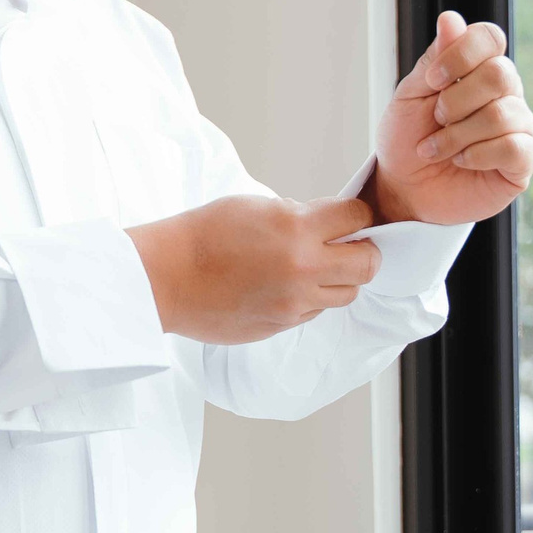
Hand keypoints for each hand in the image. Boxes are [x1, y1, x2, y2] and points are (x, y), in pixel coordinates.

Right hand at [126, 194, 383, 343]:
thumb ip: (298, 215)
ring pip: (346, 293)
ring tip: (312, 268)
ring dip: (338, 279)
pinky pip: (314, 312)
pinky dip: (308, 299)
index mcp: (296, 228)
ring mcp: (294, 302)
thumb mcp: (254, 206)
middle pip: (369, 263)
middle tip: (347, 246)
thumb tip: (326, 225)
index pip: (359, 218)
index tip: (350, 218)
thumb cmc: (201, 236)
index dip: (357, 216)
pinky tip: (282, 286)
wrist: (164, 278)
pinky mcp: (281, 325)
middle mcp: (303, 268)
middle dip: (363, 251)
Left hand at [369, 11, 532, 225]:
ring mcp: (518, 126)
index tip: (432, 80)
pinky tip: (461, 161)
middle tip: (436, 119)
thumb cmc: (407, 139)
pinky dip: (477, 154)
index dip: (461, 54)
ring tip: (437, 149)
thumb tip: (451, 19)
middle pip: (499, 74)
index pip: (490, 37)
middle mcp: (505, 93)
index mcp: (478, 69)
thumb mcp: (410, 96)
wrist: (403, 189)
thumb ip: (433, 60)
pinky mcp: (522, 161)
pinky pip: (513, 147)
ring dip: (458, 134)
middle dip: (455, 101)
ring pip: (503, 114)